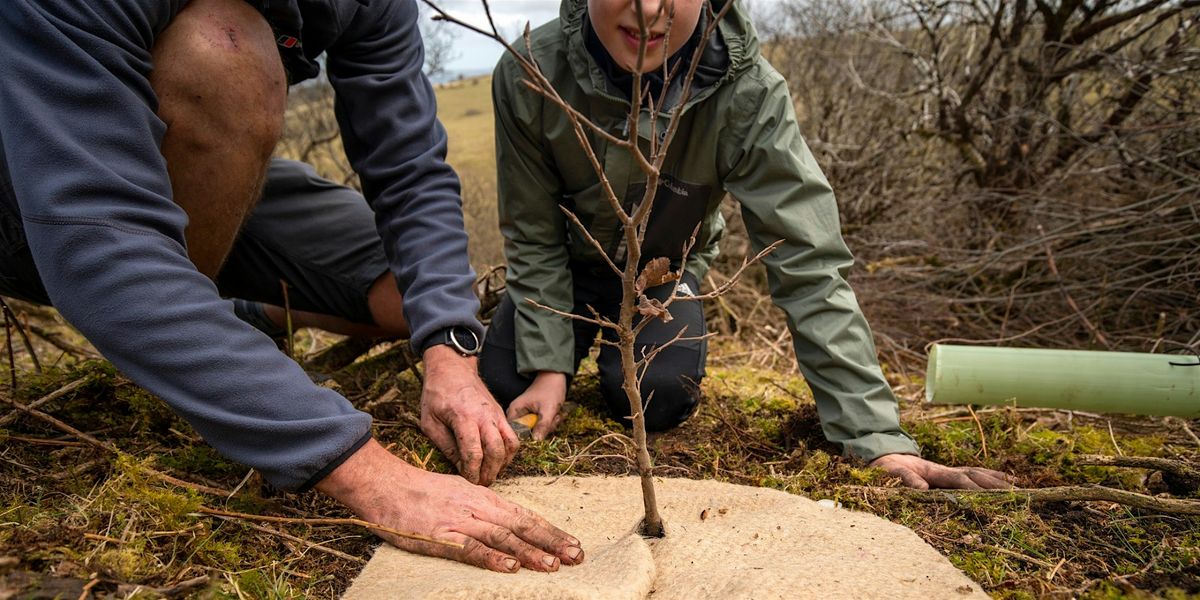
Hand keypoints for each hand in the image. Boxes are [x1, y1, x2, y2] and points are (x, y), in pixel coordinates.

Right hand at [317, 439, 583, 572]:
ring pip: (502, 536)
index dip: (550, 530)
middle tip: (576, 555)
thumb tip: (506, 521)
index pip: (525, 515)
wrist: (385, 486)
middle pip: (521, 525)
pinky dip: (492, 558)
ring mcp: (460, 521)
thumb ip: (482, 507)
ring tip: (552, 565)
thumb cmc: (420, 491)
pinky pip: (470, 548)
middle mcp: (478, 507)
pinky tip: (509, 567)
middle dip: (551, 541)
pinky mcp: (441, 536)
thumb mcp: (459, 492)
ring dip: (529, 552)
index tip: (572, 543)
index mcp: (484, 497)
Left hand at [420, 345, 518, 485]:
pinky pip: (512, 437)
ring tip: (490, 474)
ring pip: (510, 445)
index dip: (472, 472)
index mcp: (463, 417)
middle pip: (496, 451)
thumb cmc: (437, 394)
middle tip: (481, 484)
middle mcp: (484, 416)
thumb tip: (459, 467)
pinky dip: (508, 452)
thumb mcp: (429, 422)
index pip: (473, 453)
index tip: (467, 482)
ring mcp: (496, 414)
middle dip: (489, 473)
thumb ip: (445, 445)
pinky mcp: (501, 414)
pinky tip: (496, 461)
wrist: (452, 368)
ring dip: (502, 464)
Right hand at [505, 372, 567, 440]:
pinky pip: (541, 427)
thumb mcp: (548, 409)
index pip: (514, 433)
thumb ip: (542, 426)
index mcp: (515, 411)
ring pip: (536, 432)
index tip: (542, 431)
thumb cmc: (550, 390)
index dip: (527, 437)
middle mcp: (517, 414)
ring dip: (549, 425)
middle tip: (553, 418)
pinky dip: (550, 423)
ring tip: (555, 414)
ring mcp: (525, 416)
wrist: (555, 378)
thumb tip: (536, 441)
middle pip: (527, 434)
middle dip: (543, 428)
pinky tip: (555, 415)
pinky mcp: (533, 417)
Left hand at [870, 453, 1014, 489]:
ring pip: (977, 474)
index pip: (960, 480)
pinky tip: (1003, 481)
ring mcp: (948, 472)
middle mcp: (946, 470)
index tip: (990, 500)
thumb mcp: (891, 473)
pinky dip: (989, 478)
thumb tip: (922, 488)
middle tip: (1017, 493)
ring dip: (997, 480)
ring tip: (1018, 487)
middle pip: (975, 476)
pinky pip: (972, 476)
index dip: (974, 489)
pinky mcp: (948, 475)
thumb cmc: (887, 467)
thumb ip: (905, 479)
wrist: (884, 455)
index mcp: (935, 472)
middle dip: (995, 484)